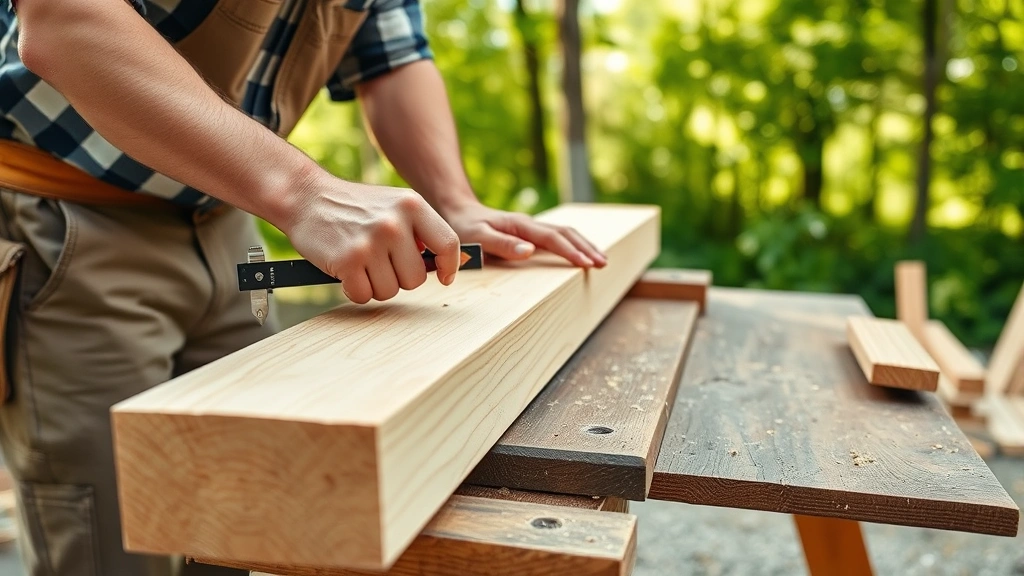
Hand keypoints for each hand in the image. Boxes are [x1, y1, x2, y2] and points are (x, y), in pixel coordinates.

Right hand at [283, 175, 461, 303]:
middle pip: (415, 278)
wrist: (307, 197)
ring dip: (375, 285)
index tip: (444, 277)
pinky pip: (363, 295)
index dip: (448, 266)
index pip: (447, 244)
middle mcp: (394, 223)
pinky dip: (354, 289)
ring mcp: (370, 242)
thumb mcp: (394, 205)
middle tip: (380, 262)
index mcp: (412, 205)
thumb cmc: (355, 207)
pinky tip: (346, 270)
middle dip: (399, 278)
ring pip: (389, 291)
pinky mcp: (347, 260)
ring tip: (361, 262)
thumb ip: (420, 230)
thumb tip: (451, 264)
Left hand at [440, 201, 606, 267]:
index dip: (571, 251)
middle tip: (603, 264)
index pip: (553, 238)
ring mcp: (532, 228)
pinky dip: (574, 244)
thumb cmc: (465, 228)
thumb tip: (530, 251)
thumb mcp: (477, 239)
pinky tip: (582, 253)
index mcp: (521, 226)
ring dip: (584, 245)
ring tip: (601, 260)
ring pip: (566, 233)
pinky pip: (558, 238)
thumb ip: (502, 245)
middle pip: (567, 233)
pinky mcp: (530, 234)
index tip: (587, 264)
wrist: (458, 212)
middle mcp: (530, 225)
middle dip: (586, 248)